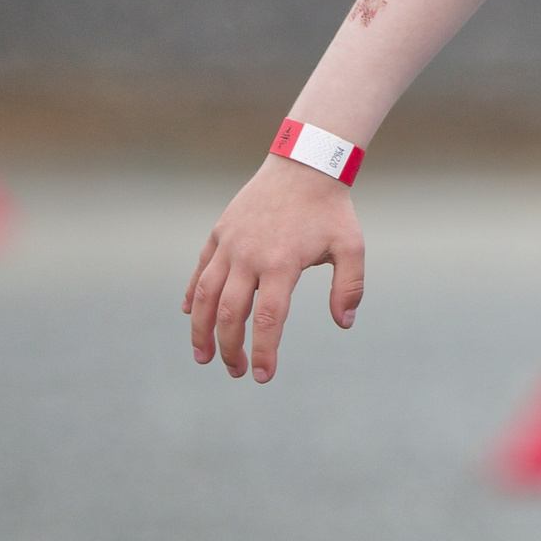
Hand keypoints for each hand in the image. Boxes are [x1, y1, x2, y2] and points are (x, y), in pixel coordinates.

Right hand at [183, 153, 366, 381]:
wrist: (304, 164)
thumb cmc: (330, 209)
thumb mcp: (351, 245)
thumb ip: (350, 286)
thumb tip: (345, 323)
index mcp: (281, 264)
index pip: (267, 320)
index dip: (263, 352)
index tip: (262, 377)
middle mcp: (248, 257)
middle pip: (230, 315)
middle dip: (230, 349)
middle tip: (236, 371)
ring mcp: (229, 244)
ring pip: (204, 296)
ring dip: (200, 330)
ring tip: (202, 356)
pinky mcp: (219, 233)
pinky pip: (200, 270)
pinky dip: (192, 295)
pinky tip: (189, 315)